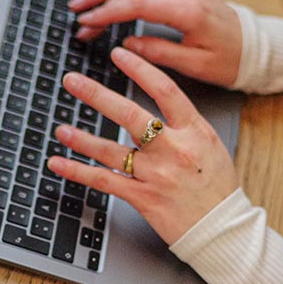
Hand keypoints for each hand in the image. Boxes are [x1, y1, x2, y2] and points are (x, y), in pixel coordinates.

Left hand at [46, 46, 237, 243]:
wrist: (222, 229)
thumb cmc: (217, 187)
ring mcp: (158, 175)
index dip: (140, 69)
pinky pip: (104, 181)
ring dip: (81, 139)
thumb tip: (156, 103)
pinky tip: (59, 163)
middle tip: (72, 81)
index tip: (119, 54)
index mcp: (195, 131)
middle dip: (97, 95)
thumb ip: (184, 124)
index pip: (165, 90)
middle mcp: (175, 149)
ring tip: (61, 129)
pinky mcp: (144, 198)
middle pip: (130, 115)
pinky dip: (78, 172)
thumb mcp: (210, 145)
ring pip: (111, 151)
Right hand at [68, 0, 243, 87]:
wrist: (255, 47)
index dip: (108, 14)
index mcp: (188, 11)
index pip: (138, 5)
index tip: (86, 24)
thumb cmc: (230, 60)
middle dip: (100, 3)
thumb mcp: (197, 66)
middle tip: (76, 17)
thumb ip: (160, 53)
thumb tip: (126, 45)